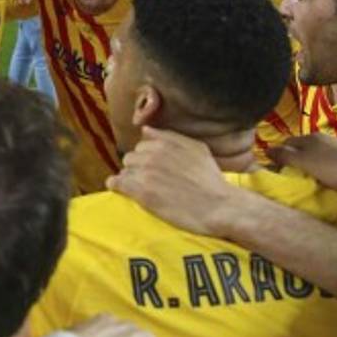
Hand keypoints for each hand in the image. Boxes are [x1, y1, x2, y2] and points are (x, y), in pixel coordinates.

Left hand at [105, 126, 238, 236]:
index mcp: (165, 142)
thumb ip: (170, 137)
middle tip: (151, 182)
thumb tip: (145, 129)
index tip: (156, 169)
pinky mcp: (141, 191)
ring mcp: (145, 172)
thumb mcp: (197, 149)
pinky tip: (124, 191)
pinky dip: (118, 186)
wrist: (219, 206)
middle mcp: (152, 154)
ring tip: (144, 190)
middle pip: (131, 158)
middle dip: (138, 168)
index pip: (142, 145)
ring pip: (125, 171)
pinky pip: (117, 183)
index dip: (148, 158)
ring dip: (131, 179)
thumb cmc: (211, 180)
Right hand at [268, 134, 336, 196]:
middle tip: (288, 172)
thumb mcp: (306, 162)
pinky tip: (328, 175)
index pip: (287, 142)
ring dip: (310, 161)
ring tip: (307, 175)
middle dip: (294, 156)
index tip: (273, 167)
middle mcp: (325, 138)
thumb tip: (265, 149)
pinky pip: (331, 160)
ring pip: (318, 152)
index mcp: (311, 137)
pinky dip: (325, 166)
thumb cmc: (336, 167)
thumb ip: (286, 156)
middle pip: (303, 146)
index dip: (278, 153)